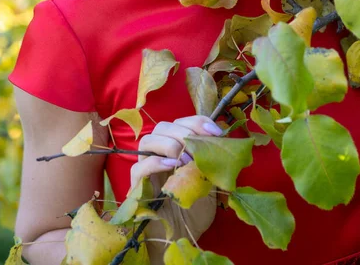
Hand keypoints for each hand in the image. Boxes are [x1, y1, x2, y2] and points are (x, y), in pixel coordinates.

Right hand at [130, 115, 222, 262]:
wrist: (182, 235)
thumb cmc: (195, 208)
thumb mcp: (209, 179)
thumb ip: (210, 160)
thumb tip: (223, 141)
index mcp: (176, 146)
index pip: (181, 122)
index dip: (198, 122)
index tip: (216, 132)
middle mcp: (158, 152)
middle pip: (163, 127)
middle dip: (185, 132)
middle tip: (200, 149)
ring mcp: (145, 167)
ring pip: (148, 140)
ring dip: (171, 145)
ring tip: (188, 161)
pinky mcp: (136, 185)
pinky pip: (139, 166)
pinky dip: (156, 162)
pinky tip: (172, 167)